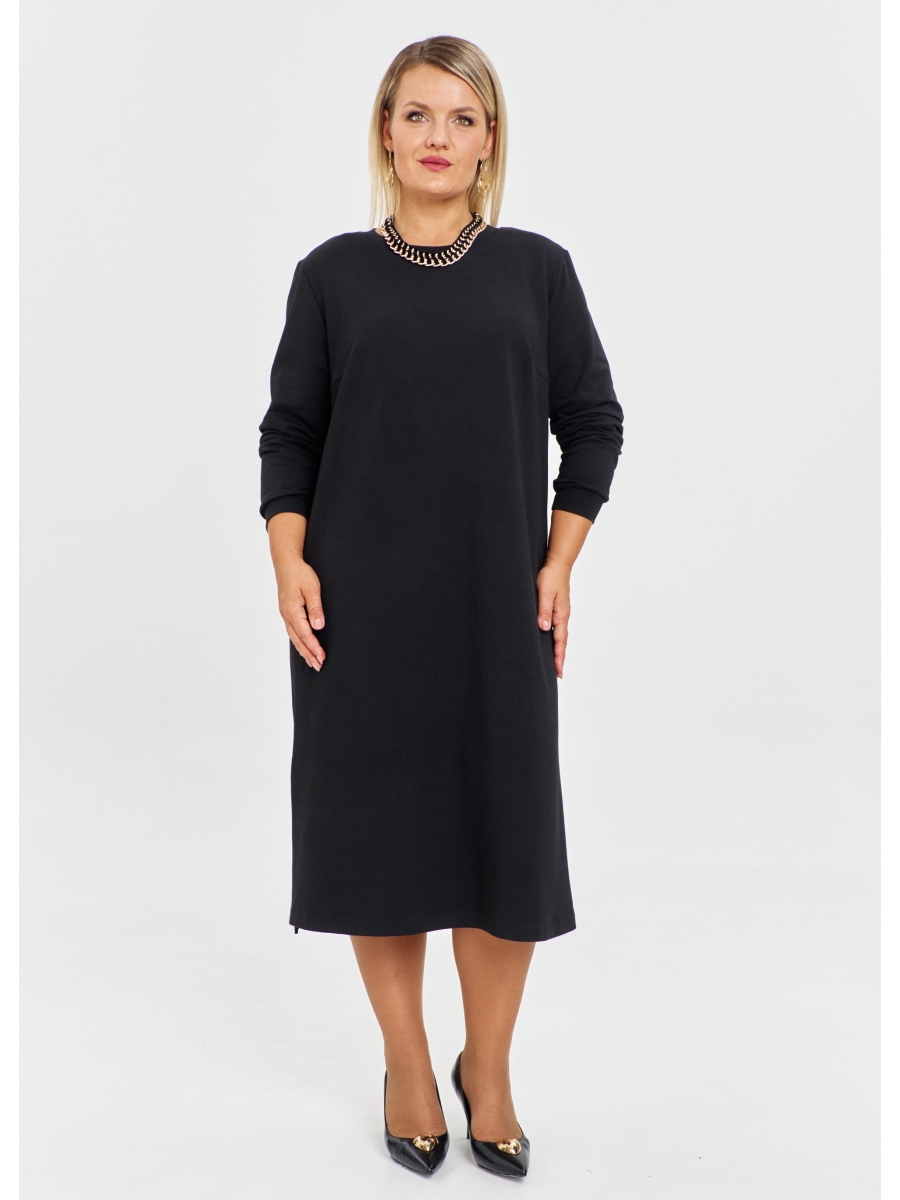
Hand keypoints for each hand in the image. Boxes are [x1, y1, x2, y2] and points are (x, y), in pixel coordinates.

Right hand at [277, 557, 325, 670]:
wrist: (286, 563)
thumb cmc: (300, 573)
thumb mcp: (312, 588)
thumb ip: (315, 608)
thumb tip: (318, 626)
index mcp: (292, 610)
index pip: (305, 634)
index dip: (314, 647)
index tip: (322, 657)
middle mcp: (286, 615)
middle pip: (298, 640)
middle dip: (308, 654)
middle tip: (318, 666)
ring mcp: (285, 614)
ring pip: (294, 637)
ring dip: (303, 650)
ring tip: (312, 662)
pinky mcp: (286, 611)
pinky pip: (292, 631)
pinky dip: (299, 642)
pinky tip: (303, 647)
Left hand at [536, 557, 570, 678]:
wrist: (558, 563)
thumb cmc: (550, 577)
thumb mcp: (544, 593)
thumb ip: (544, 611)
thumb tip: (544, 629)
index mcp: (561, 615)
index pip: (560, 641)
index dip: (558, 657)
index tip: (559, 672)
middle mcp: (563, 616)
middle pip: (562, 642)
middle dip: (560, 658)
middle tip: (559, 675)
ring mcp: (561, 613)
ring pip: (560, 636)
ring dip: (558, 650)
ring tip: (556, 663)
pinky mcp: (557, 609)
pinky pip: (557, 628)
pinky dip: (556, 639)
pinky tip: (551, 642)